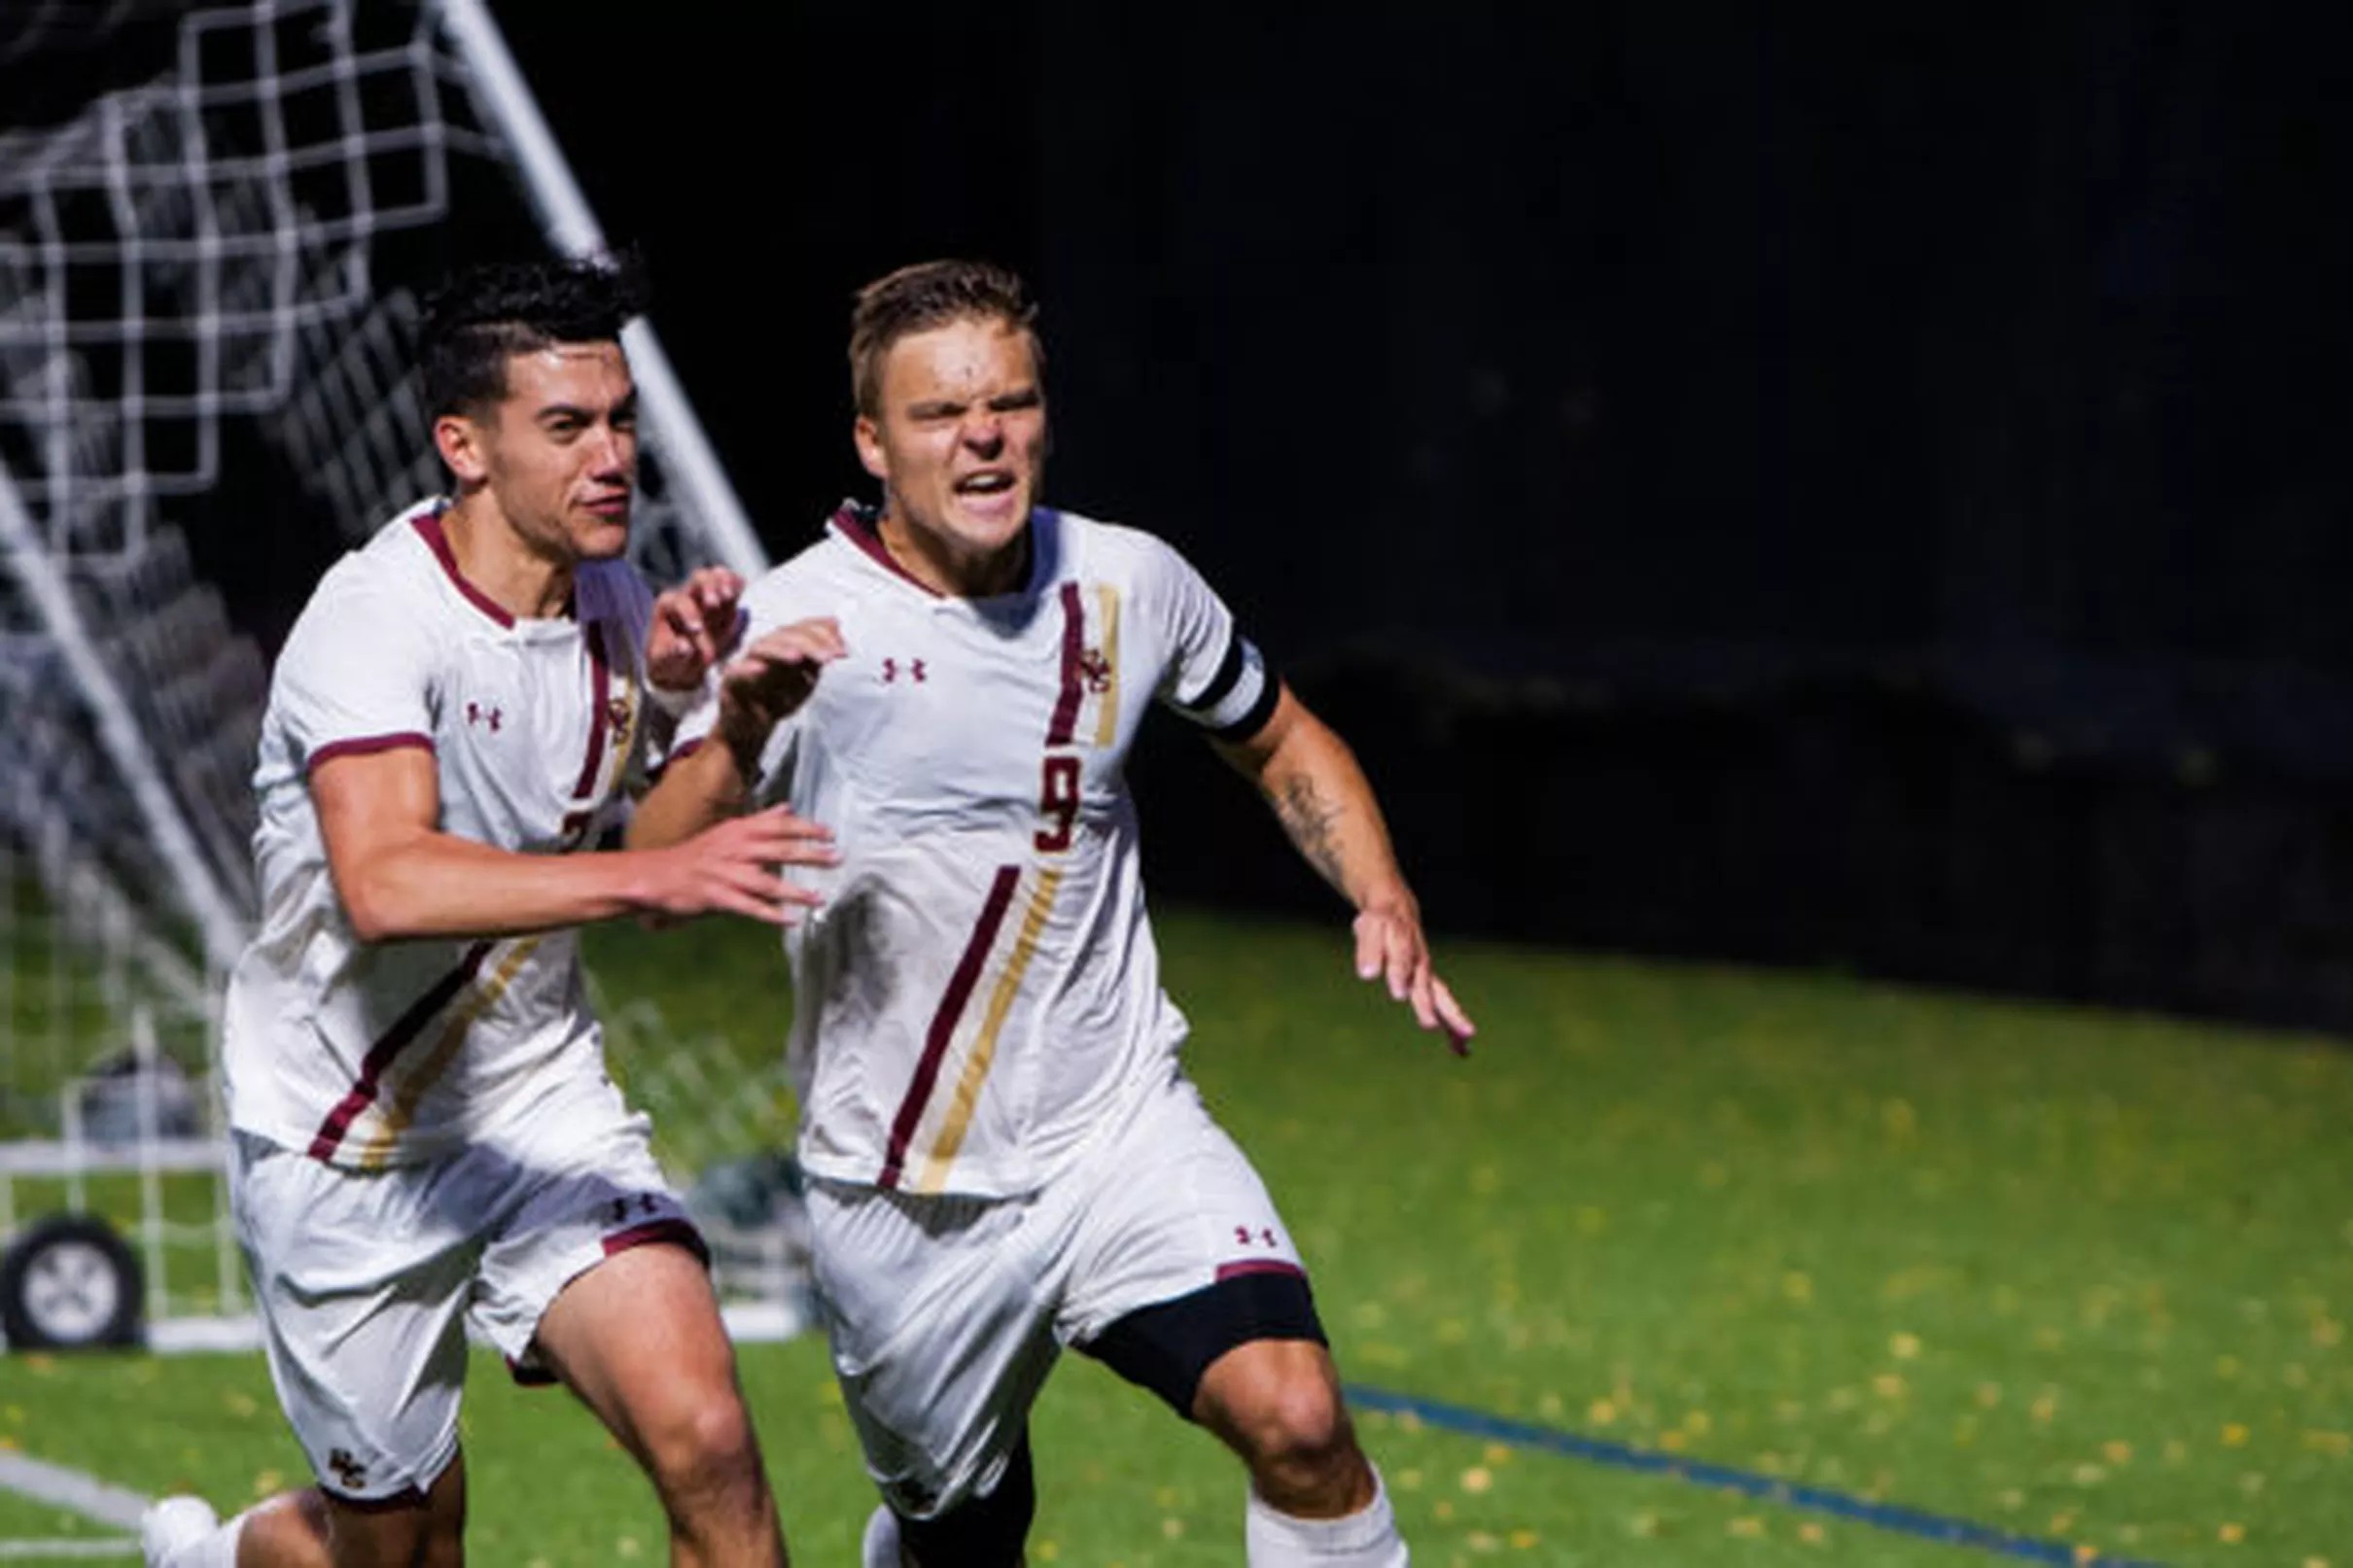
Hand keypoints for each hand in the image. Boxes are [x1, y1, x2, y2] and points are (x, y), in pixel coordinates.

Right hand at [641, 804, 837, 924]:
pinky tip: (790, 920)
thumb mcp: (728, 830)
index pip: (778, 825)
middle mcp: (734, 848)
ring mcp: (725, 873)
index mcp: (739, 830)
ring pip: (766, 882)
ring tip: (819, 898)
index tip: (830, 833)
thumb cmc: (698, 854)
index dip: (805, 828)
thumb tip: (787, 807)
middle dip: (810, 854)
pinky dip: (770, 914)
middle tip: (837, 858)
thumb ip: (760, 821)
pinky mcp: (716, 896)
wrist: (657, 874)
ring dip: (795, 891)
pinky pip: (748, 907)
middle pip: (779, 850)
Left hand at [647, 567, 746, 692]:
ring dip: (726, 583)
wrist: (684, 666)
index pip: (679, 602)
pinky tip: (742, 591)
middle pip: (699, 579)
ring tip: (730, 596)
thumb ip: (673, 656)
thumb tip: (685, 647)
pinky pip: (732, 583)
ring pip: (717, 576)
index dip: (689, 614)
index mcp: (668, 608)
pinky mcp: (724, 600)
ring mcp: (707, 596)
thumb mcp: (666, 665)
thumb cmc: (671, 664)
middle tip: (715, 603)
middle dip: (709, 588)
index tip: (697, 630)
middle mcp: (687, 596)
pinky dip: (737, 584)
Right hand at [718, 617, 847, 743]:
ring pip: (762, 648)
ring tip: (798, 657)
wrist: (751, 727)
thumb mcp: (807, 678)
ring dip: (781, 650)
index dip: (823, 634)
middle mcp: (765, 649)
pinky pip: (736, 672)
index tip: (843, 650)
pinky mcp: (731, 683)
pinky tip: (761, 669)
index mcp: (783, 644)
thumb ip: (819, 655)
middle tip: (829, 658)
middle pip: (785, 635)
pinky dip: (747, 669)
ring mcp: (746, 663)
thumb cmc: (777, 699)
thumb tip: (836, 624)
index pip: (802, 629)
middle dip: (810, 643)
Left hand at [1353, 900, 1474, 1055]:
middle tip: (1430, 1026)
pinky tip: (1462, 1049)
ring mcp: (1426, 975)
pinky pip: (1443, 1006)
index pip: (1401, 961)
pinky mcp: (1428, 984)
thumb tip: (1367, 975)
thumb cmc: (1381, 921)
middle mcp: (1419, 964)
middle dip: (1428, 1006)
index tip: (1399, 994)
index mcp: (1403, 945)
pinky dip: (1451, 1026)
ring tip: (1467, 1038)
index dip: (1400, 975)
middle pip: (1427, 985)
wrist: (1398, 910)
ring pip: (1442, 998)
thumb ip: (1368, 949)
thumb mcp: (1370, 927)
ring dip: (1453, 1017)